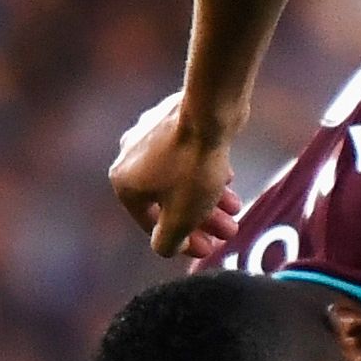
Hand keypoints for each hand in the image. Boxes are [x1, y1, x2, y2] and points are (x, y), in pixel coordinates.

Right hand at [109, 91, 243, 259]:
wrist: (209, 110)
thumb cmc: (192, 166)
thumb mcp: (181, 217)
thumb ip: (167, 241)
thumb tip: (164, 248)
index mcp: (124, 182)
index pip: (151, 224)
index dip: (182, 242)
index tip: (208, 249)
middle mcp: (129, 157)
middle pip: (170, 200)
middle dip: (202, 220)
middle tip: (227, 231)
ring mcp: (150, 135)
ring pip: (181, 177)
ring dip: (208, 197)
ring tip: (236, 209)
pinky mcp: (172, 120)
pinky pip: (187, 155)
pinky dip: (205, 171)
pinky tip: (228, 180)